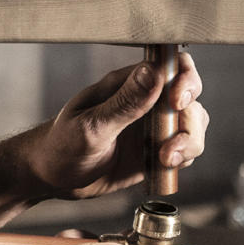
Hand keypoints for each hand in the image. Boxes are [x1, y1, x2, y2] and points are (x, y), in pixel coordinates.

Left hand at [20, 53, 208, 199]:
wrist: (51, 178)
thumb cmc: (61, 145)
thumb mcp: (91, 126)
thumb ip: (124, 103)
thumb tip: (152, 72)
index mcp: (127, 83)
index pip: (170, 66)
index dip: (184, 79)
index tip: (176, 102)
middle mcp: (145, 101)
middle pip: (190, 97)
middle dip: (189, 120)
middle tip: (171, 145)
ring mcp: (152, 126)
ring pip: (192, 125)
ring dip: (188, 143)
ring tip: (165, 160)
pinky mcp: (155, 151)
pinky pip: (185, 150)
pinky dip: (184, 159)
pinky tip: (163, 168)